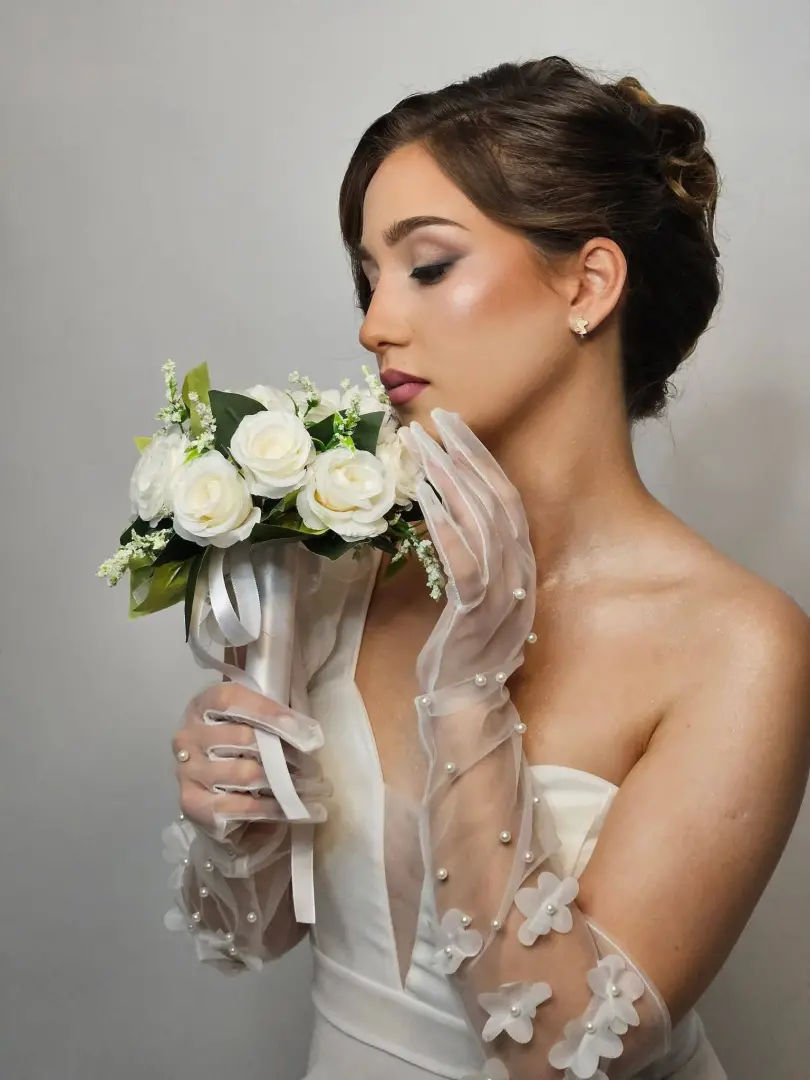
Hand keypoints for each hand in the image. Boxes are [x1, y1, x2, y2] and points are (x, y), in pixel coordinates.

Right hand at [172, 681, 330, 841]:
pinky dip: (273, 809)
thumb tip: (309, 727)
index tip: (303, 728)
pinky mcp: (192, 803)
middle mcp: (189, 736)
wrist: (217, 794)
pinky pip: (240, 806)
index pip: (231, 699)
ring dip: (284, 783)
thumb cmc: (242, 748)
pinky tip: (297, 809)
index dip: (267, 709)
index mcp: (202, 706)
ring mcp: (188, 770)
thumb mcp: (256, 720)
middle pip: (243, 738)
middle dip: (286, 753)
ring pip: (245, 773)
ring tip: (313, 788)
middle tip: (315, 766)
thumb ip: (277, 710)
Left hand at [400, 409, 536, 700]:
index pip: (506, 500)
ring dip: (451, 479)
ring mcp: (502, 598)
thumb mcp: (470, 600)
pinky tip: (424, 496)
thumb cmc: (461, 657)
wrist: (466, 716)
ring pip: (482, 524)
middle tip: (439, 418)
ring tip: (423, 446)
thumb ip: (469, 559)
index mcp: (520, 569)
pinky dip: (447, 525)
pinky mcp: (477, 619)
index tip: (456, 425)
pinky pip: (465, 563)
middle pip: (498, 501)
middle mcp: (520, 577)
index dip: (482, 459)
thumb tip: (443, 512)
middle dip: (468, 455)